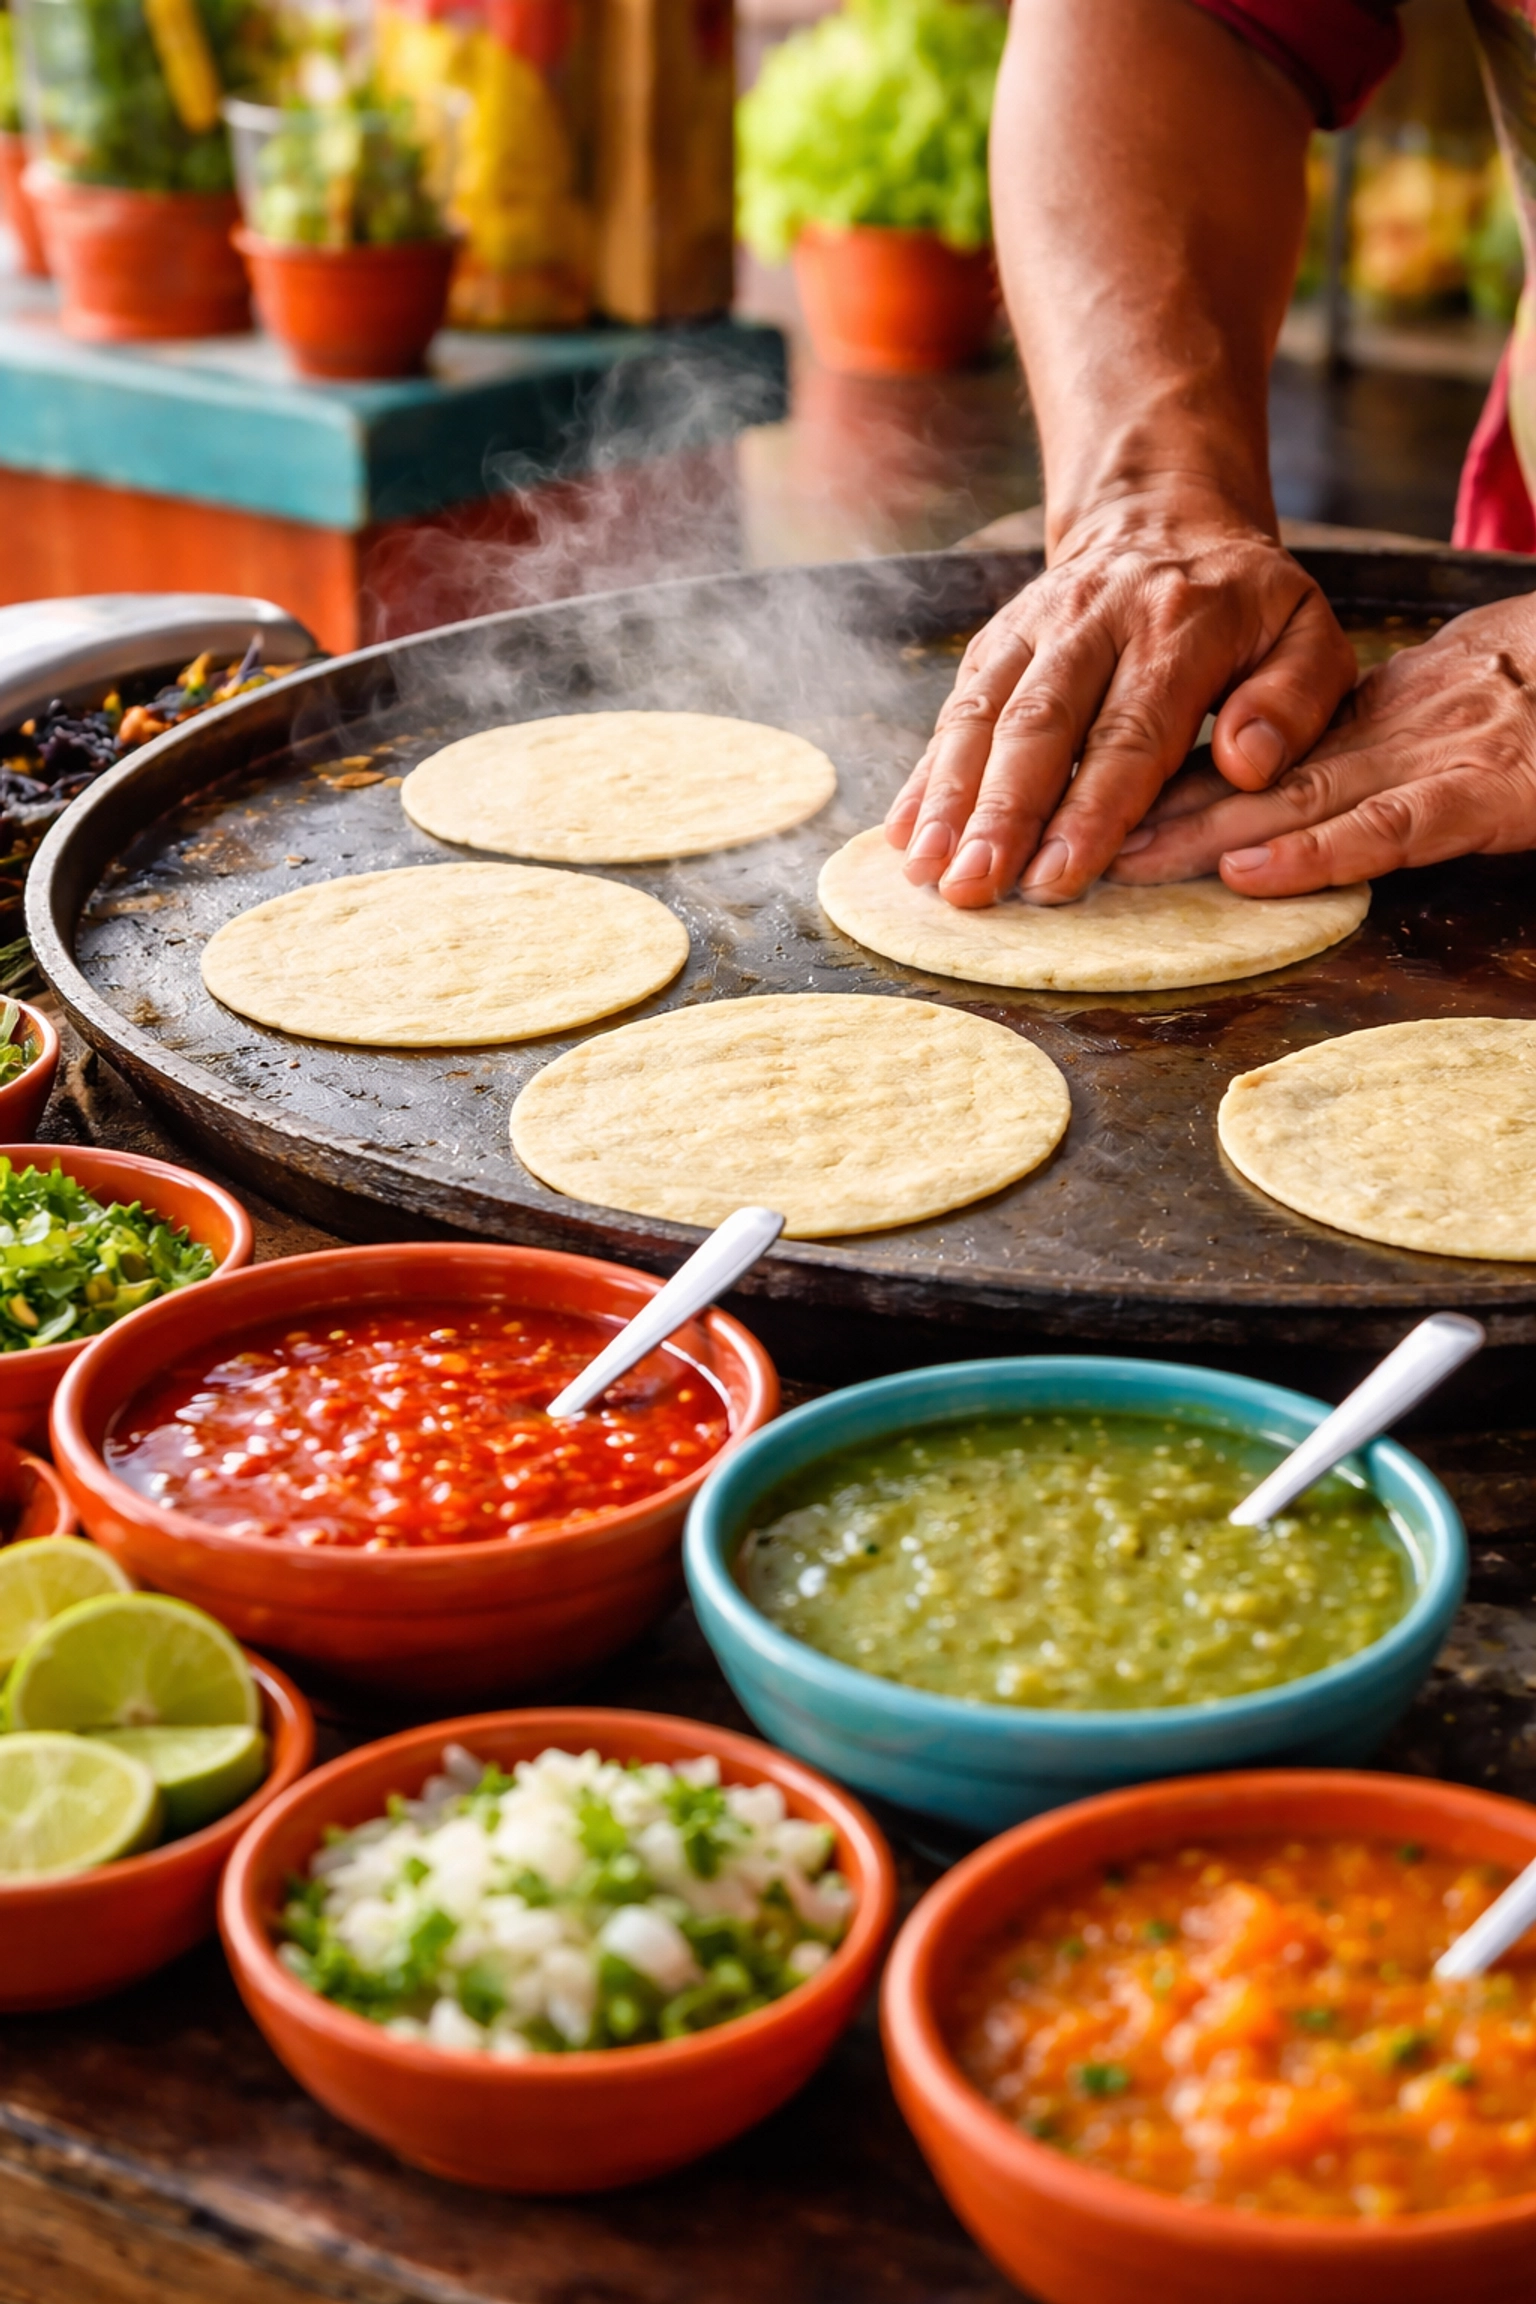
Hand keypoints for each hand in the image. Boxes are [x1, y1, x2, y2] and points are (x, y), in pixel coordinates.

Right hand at [883, 491, 1358, 907]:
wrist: (1163, 516)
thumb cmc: (1247, 606)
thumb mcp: (1308, 634)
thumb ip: (1295, 700)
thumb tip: (1248, 764)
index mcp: (1183, 624)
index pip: (1132, 729)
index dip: (1092, 807)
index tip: (1061, 875)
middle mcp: (1098, 618)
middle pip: (1041, 724)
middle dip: (1003, 812)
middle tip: (975, 885)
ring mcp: (1036, 625)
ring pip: (985, 713)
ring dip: (951, 797)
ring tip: (927, 870)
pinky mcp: (997, 640)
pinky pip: (956, 707)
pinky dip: (927, 773)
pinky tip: (905, 833)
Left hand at [1107, 595, 1535, 893]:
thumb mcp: (1467, 714)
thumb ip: (1392, 758)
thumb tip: (1295, 800)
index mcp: (1384, 719)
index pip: (1256, 756)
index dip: (1167, 784)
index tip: (1084, 810)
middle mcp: (1392, 740)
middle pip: (1248, 780)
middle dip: (1147, 813)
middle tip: (1060, 845)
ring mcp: (1439, 764)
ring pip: (1296, 802)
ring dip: (1199, 837)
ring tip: (1116, 864)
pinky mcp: (1491, 797)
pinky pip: (1391, 827)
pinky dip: (1316, 851)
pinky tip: (1247, 870)